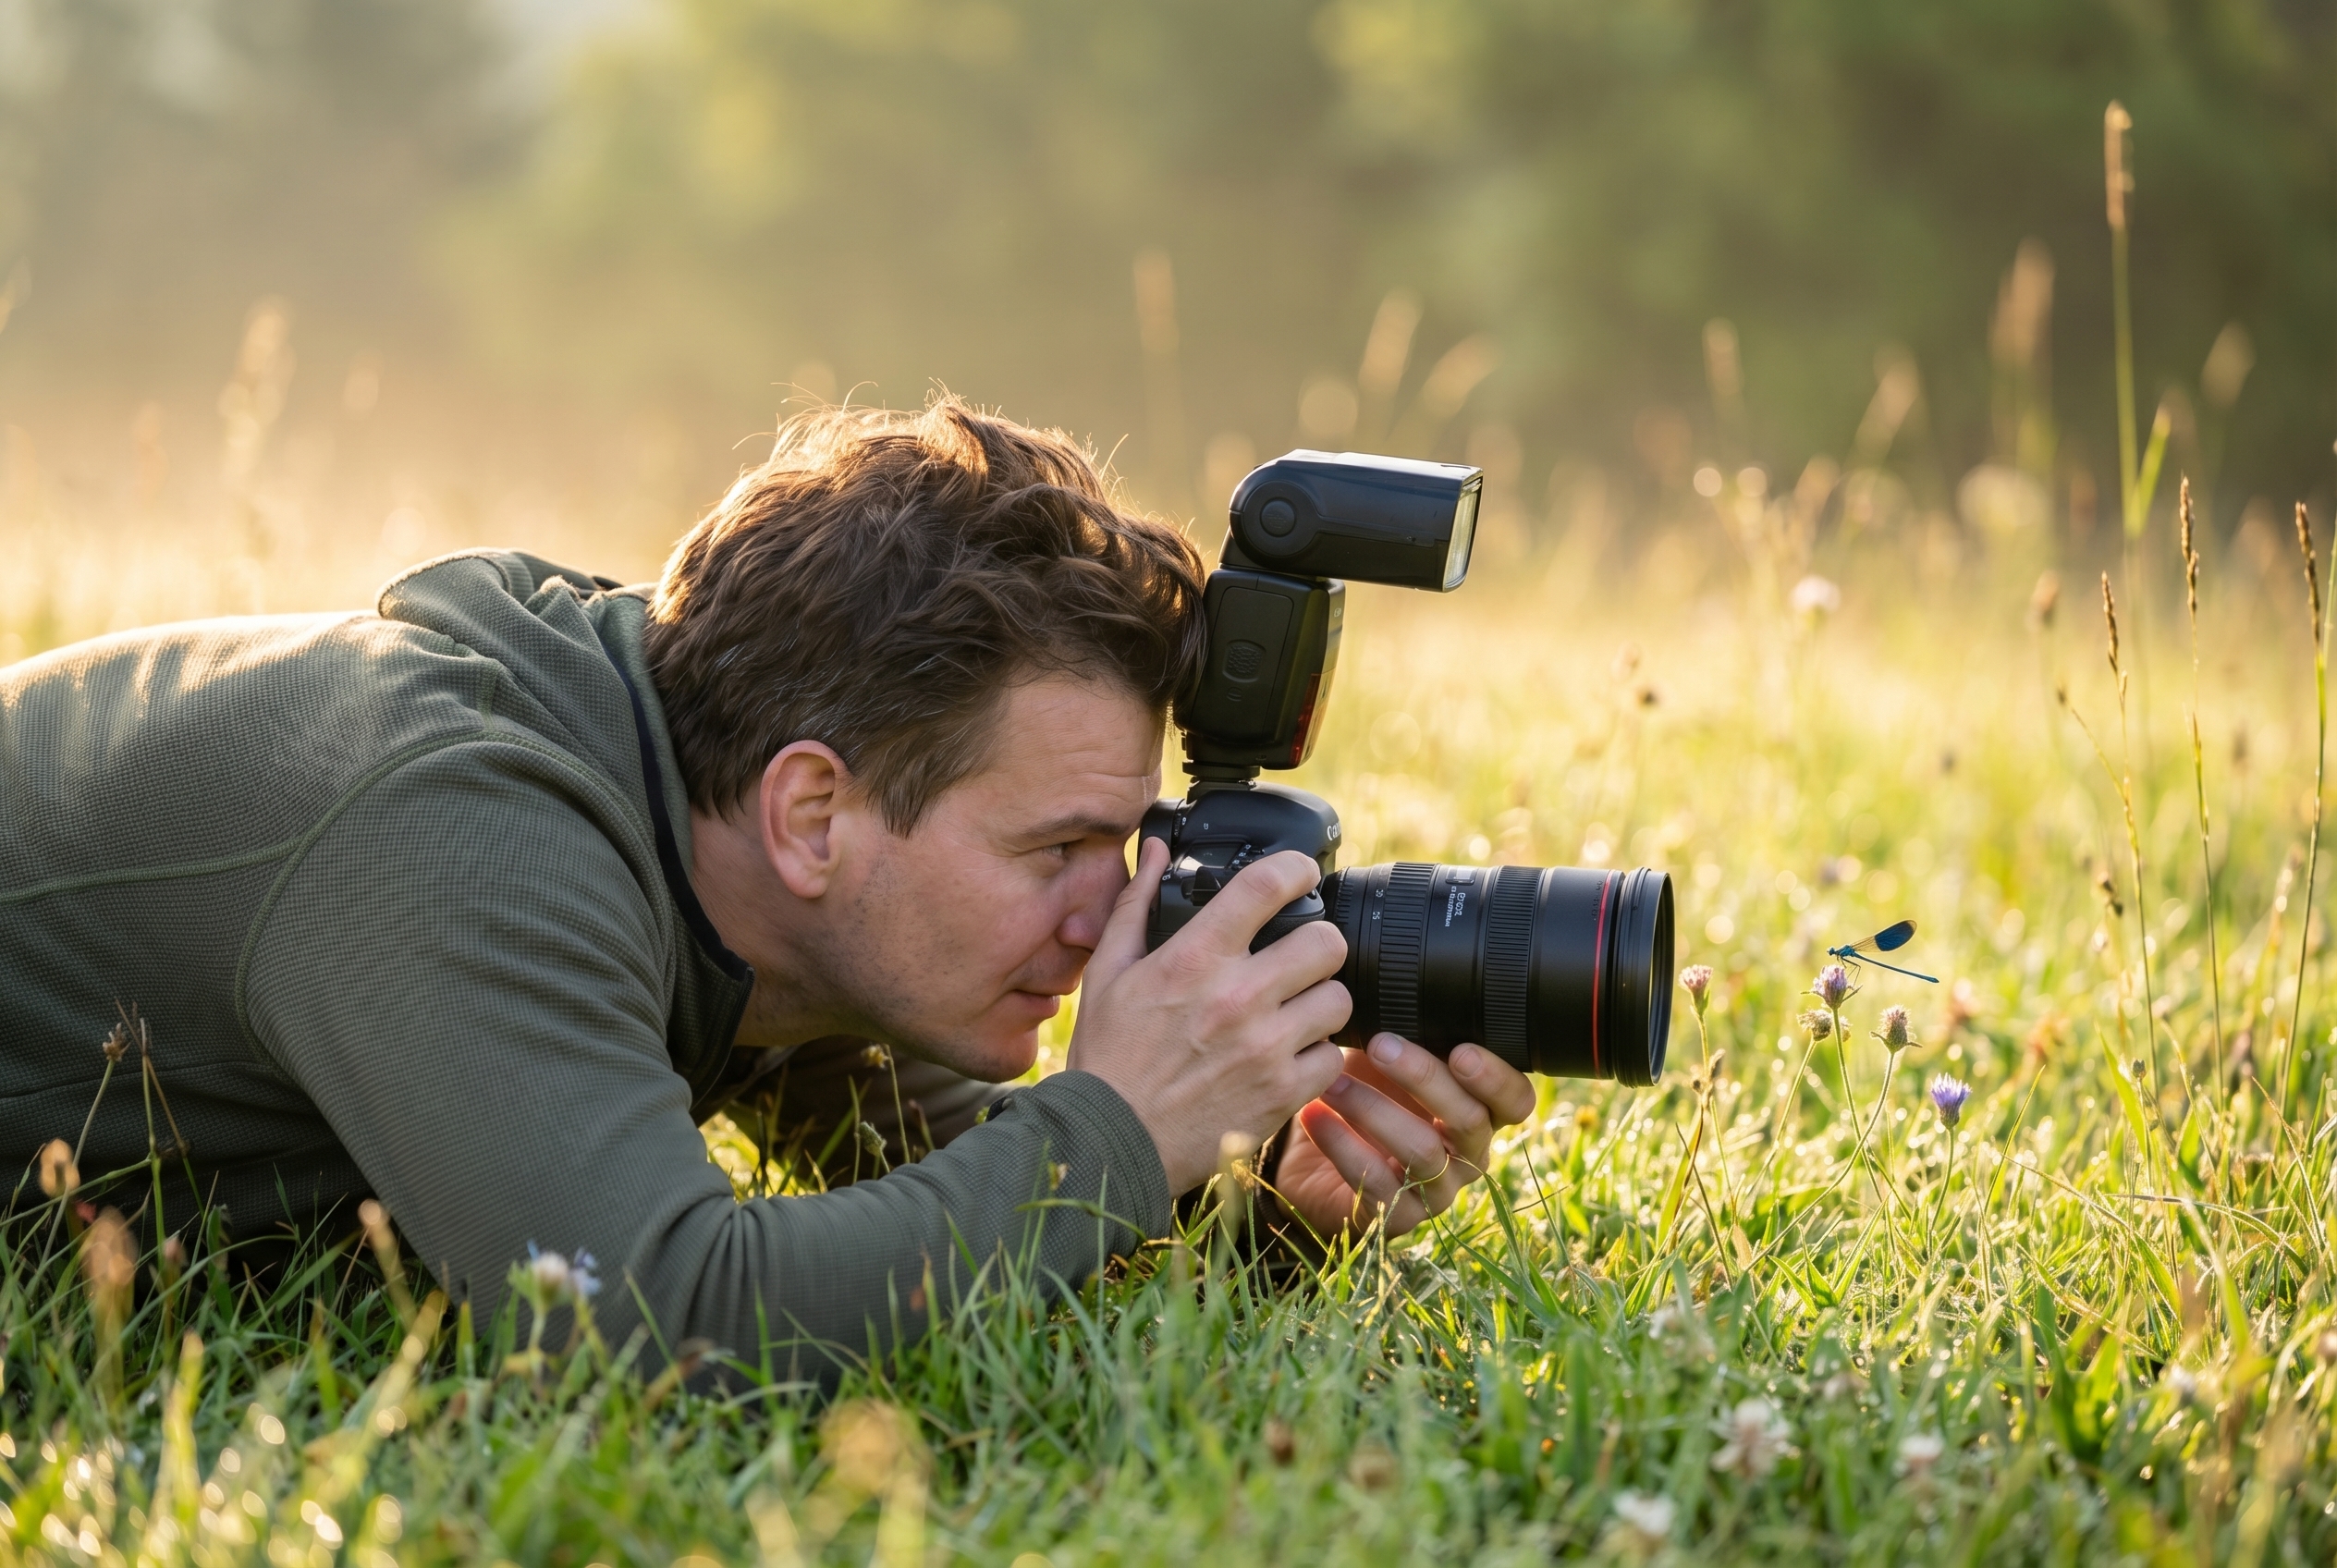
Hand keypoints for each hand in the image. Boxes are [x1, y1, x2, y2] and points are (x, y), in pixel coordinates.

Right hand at [1068, 838, 1351, 1193]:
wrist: (1109, 1141)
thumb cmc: (1107, 1057)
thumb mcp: (1108, 972)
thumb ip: (1137, 903)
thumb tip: (1157, 849)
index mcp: (1194, 959)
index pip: (1267, 886)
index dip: (1295, 868)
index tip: (1299, 873)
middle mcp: (1237, 997)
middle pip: (1326, 941)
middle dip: (1317, 941)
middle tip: (1301, 954)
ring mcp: (1265, 1048)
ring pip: (1338, 998)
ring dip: (1321, 999)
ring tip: (1295, 1008)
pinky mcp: (1282, 1094)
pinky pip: (1332, 1057)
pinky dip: (1316, 1056)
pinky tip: (1288, 1055)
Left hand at [1277, 1033, 1536, 1238]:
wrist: (1311, 1160)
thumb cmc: (1361, 1091)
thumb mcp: (1382, 1055)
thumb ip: (1402, 1024)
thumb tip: (1391, 968)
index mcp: (1479, 1108)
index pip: (1516, 1100)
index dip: (1497, 1077)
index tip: (1461, 1049)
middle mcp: (1467, 1153)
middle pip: (1469, 1120)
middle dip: (1426, 1079)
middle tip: (1381, 1044)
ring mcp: (1435, 1190)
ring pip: (1423, 1152)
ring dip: (1374, 1109)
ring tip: (1332, 1080)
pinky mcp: (1396, 1218)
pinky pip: (1378, 1184)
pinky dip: (1342, 1145)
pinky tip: (1314, 1113)